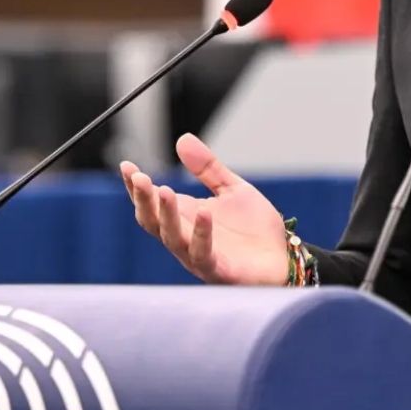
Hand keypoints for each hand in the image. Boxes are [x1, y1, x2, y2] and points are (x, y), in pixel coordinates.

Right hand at [120, 133, 287, 284]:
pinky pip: (203, 253)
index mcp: (185, 217)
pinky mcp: (219, 270)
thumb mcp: (232, 189)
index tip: (127, 166)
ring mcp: (198, 256)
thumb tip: (183, 139)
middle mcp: (185, 238)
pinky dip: (201, 234)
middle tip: (139, 177)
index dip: (136, 187)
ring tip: (164, 190)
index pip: (151, 202)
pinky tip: (203, 212)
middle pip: (152, 221)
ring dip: (166, 215)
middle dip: (143, 200)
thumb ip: (207, 168)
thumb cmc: (255, 230)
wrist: (284, 258)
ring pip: (172, 238)